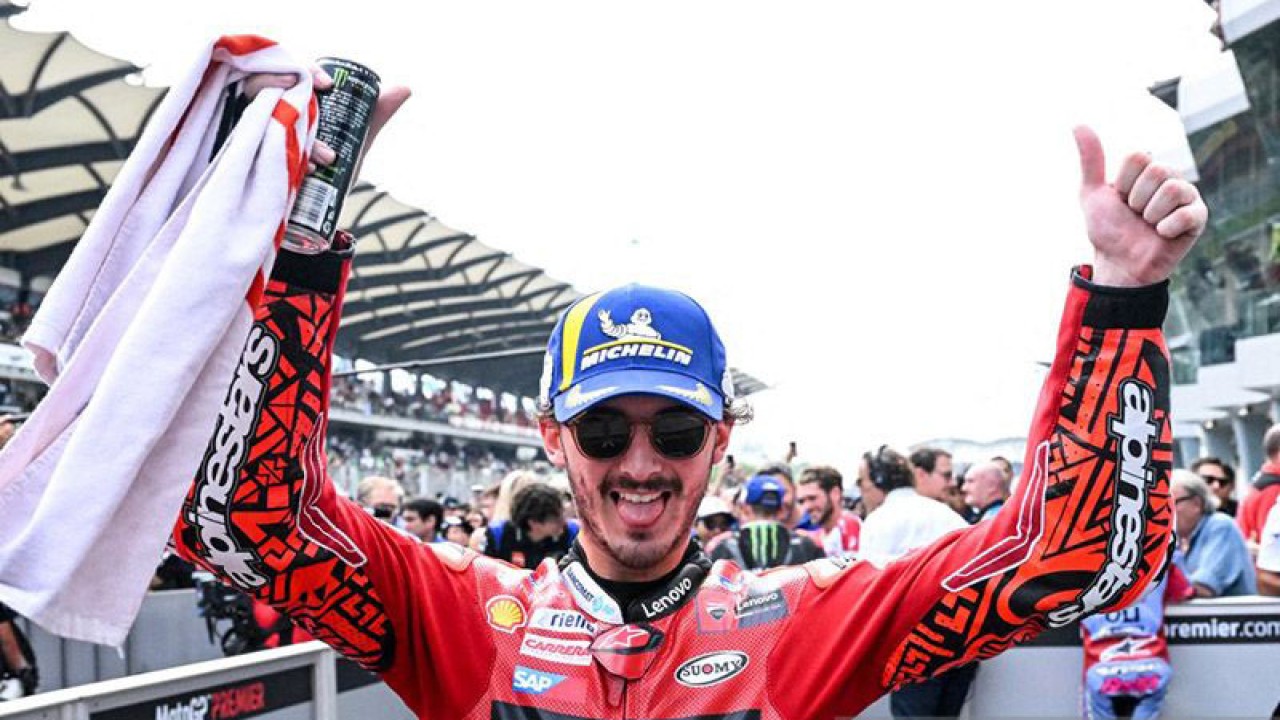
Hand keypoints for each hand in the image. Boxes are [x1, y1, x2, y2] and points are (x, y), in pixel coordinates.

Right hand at [243, 67, 410, 178]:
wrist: (312, 216)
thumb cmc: (329, 171)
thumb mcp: (354, 141)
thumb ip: (374, 115)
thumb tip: (404, 87)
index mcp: (289, 100)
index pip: (287, 69)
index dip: (304, 68)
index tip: (329, 84)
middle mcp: (265, 111)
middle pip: (264, 81)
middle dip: (292, 87)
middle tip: (321, 103)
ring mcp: (250, 133)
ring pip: (256, 112)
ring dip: (293, 127)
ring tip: (328, 157)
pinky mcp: (242, 158)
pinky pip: (247, 146)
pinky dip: (279, 156)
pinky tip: (309, 171)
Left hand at [1074, 125, 1206, 286]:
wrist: (1118, 263)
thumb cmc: (1108, 229)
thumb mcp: (1092, 193)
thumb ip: (1090, 160)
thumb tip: (1078, 124)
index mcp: (1147, 169)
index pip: (1138, 156)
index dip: (1123, 182)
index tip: (1120, 198)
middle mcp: (1170, 177)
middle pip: (1158, 169)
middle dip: (1137, 198)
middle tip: (1135, 214)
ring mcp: (1188, 197)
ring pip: (1173, 188)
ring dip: (1151, 214)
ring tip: (1149, 224)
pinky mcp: (1198, 218)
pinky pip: (1187, 213)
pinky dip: (1167, 228)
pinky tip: (1162, 234)